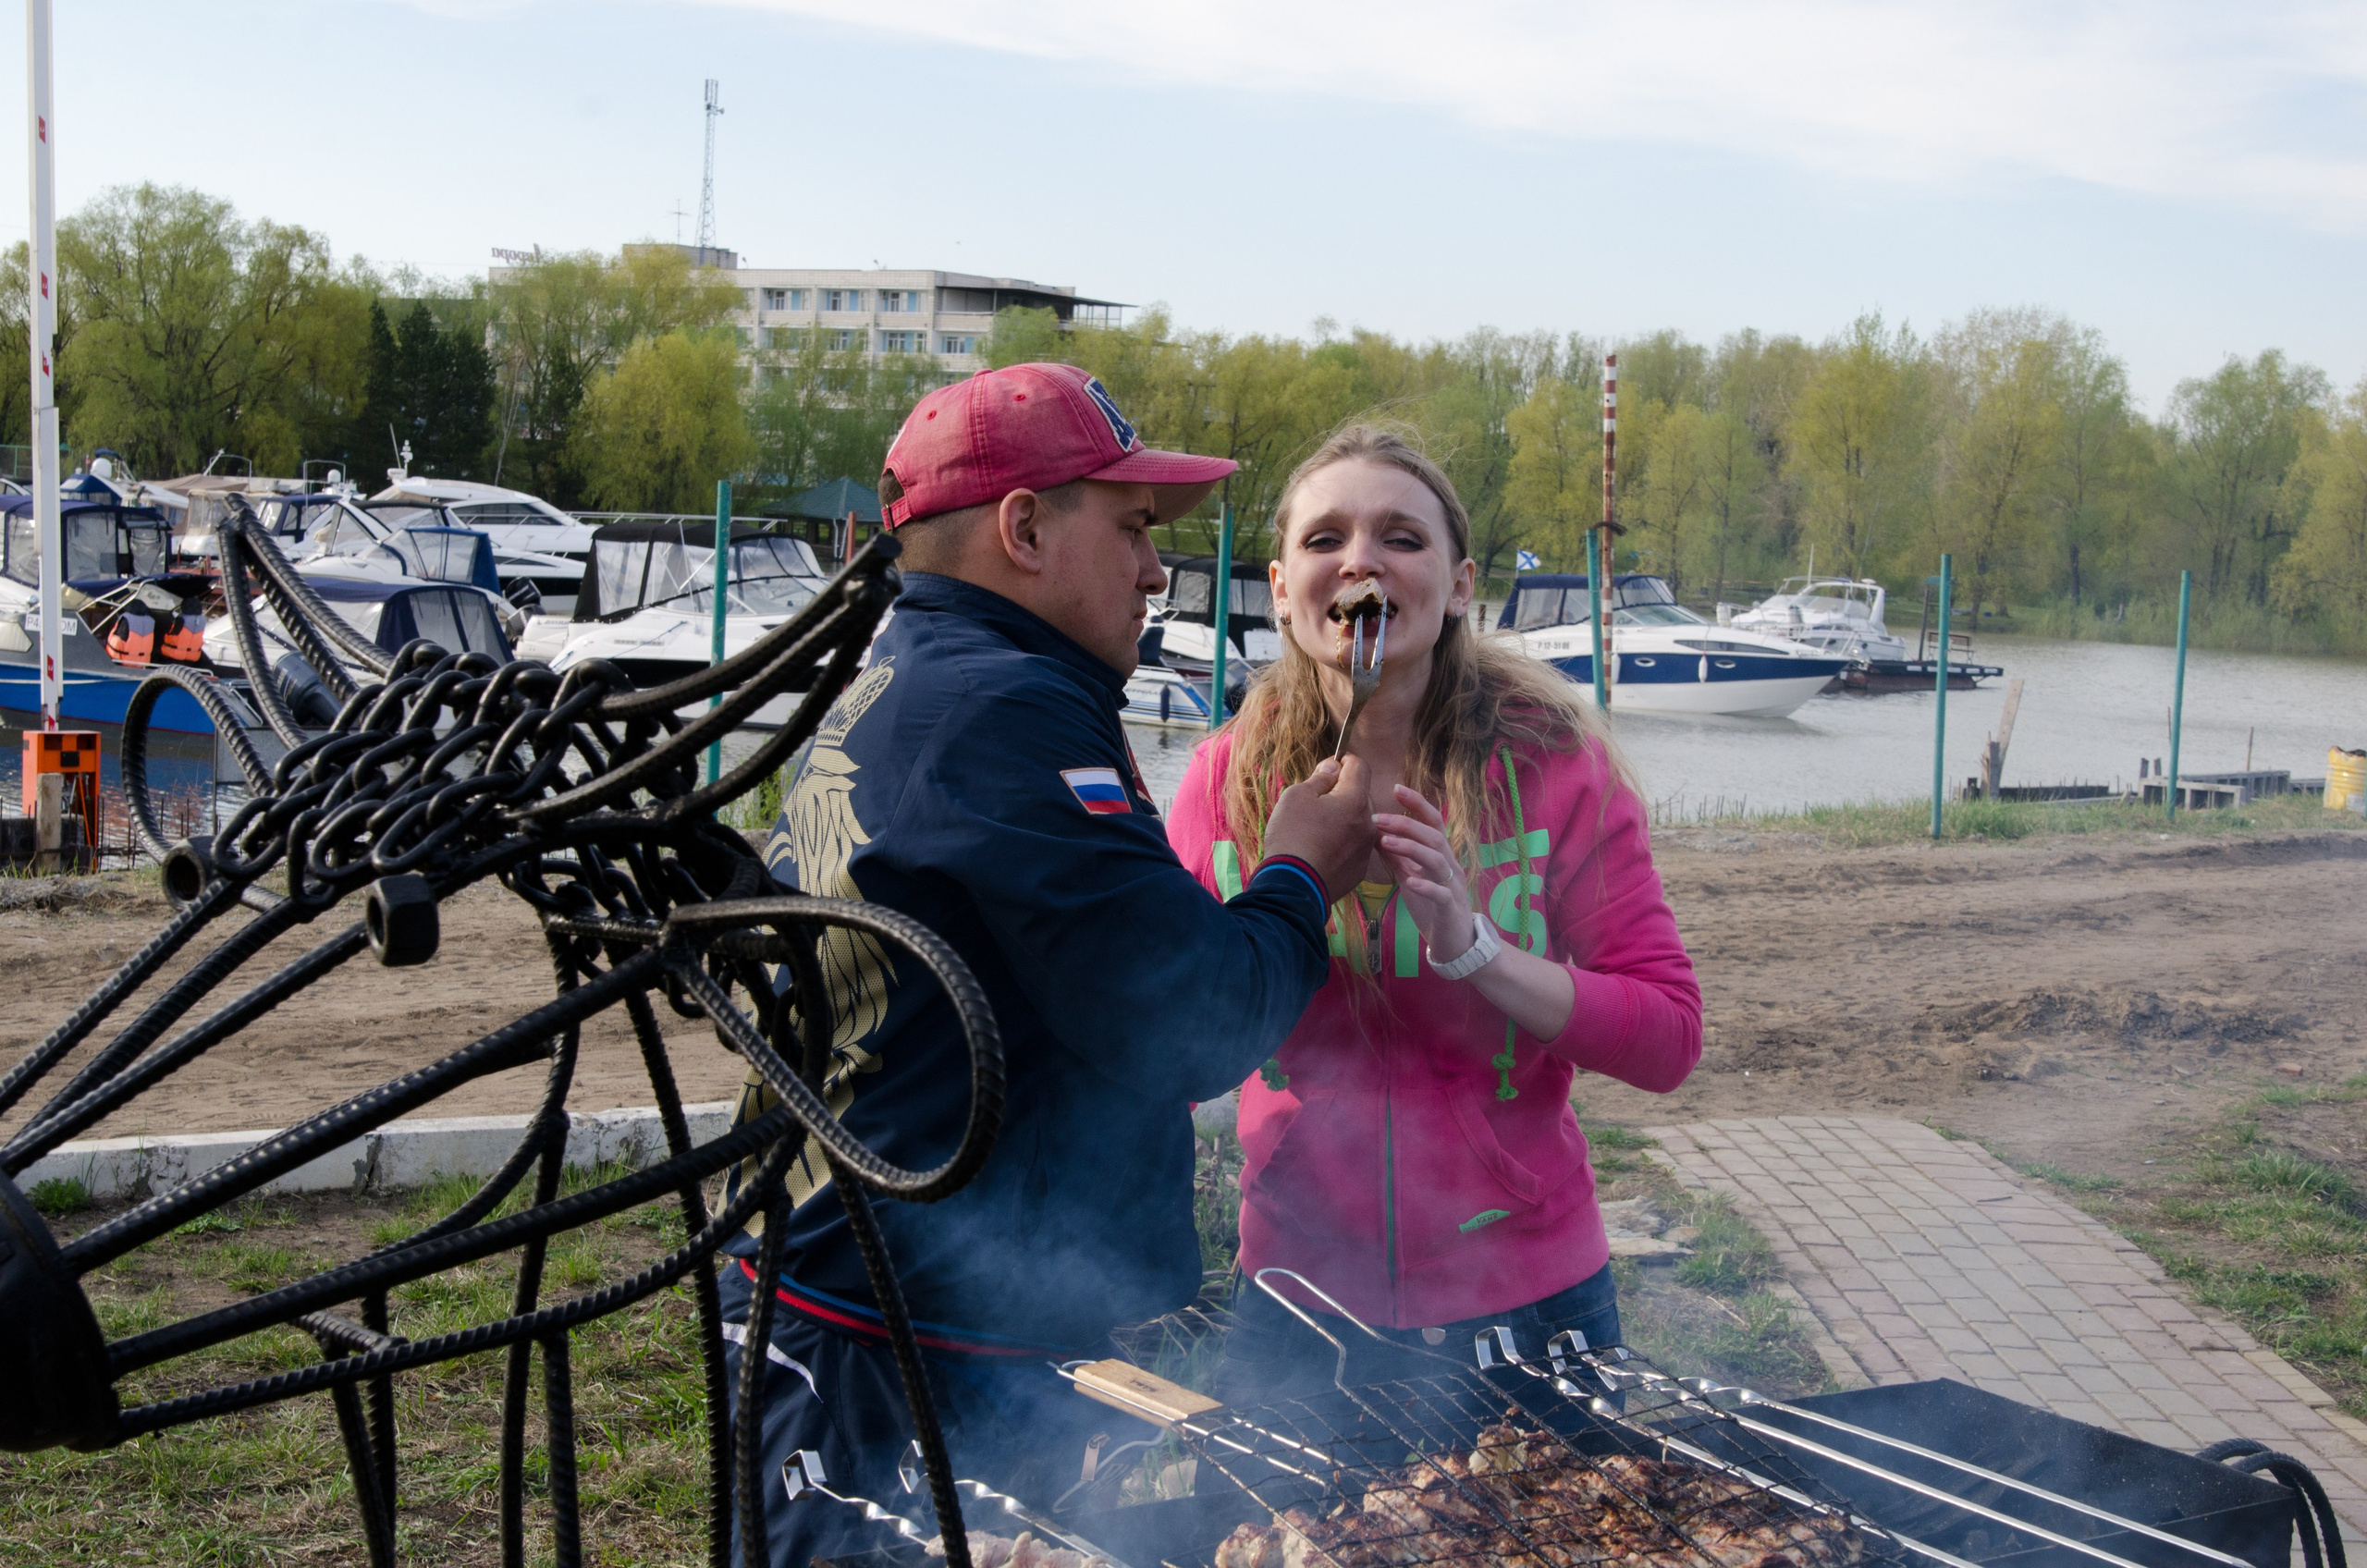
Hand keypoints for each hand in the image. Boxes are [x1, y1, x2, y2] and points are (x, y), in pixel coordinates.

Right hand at [1263, 753, 1376, 902]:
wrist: (1292, 887)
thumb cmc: (1292, 836)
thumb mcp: (1296, 796)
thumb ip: (1319, 779)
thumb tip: (1332, 769)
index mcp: (1355, 800)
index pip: (1360, 766)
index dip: (1343, 761)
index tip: (1328, 768)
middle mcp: (1368, 823)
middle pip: (1360, 795)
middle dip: (1341, 792)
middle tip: (1315, 802)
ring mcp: (1366, 848)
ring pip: (1358, 821)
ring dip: (1342, 818)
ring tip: (1316, 829)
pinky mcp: (1359, 869)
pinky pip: (1354, 845)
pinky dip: (1342, 842)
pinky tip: (1321, 850)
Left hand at [1374, 785, 1480, 966]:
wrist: (1456, 943)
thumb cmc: (1432, 907)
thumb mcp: (1411, 877)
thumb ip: (1397, 857)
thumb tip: (1376, 834)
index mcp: (1440, 855)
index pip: (1433, 822)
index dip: (1417, 804)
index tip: (1396, 788)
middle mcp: (1450, 866)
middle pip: (1433, 836)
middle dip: (1406, 824)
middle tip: (1377, 818)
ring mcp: (1452, 887)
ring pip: (1437, 860)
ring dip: (1411, 848)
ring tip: (1386, 842)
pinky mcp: (1450, 909)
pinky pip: (1441, 894)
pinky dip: (1425, 885)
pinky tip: (1409, 881)